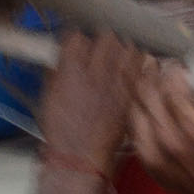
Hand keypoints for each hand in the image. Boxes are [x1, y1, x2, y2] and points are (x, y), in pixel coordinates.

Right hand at [35, 30, 146, 182]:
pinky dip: (142, 65)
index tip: (77, 43)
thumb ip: (59, 69)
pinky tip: (134, 70)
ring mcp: (118, 83)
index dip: (77, 38)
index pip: (77, 37)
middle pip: (107, 37)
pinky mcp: (133, 95)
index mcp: (70, 71)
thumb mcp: (49, 95)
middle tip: (101, 48)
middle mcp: (96, 73)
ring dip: (125, 49)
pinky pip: (145, 69)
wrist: (79, 156)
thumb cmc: (61, 129)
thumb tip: (65, 54)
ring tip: (120, 57)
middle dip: (104, 39)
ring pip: (130, 49)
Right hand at [129, 61, 193, 193]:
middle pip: (151, 96)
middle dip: (150, 75)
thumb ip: (150, 148)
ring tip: (178, 67)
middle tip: (154, 64)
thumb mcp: (163, 174)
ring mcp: (192, 132)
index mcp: (150, 153)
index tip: (136, 77)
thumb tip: (142, 119)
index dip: (134, 90)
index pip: (134, 111)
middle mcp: (166, 140)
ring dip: (176, 73)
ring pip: (176, 89)